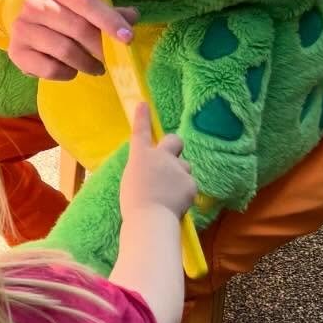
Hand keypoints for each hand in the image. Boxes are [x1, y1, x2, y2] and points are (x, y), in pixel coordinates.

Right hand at [8, 0, 138, 81]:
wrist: (28, 28)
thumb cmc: (63, 16)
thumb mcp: (84, 9)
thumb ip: (108, 12)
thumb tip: (132, 17)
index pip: (85, 1)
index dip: (108, 19)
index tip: (128, 37)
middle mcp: (34, 3)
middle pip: (78, 28)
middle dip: (101, 48)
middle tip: (112, 59)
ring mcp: (22, 27)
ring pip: (65, 51)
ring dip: (87, 64)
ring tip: (95, 68)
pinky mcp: (16, 51)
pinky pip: (50, 69)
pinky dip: (67, 73)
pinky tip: (71, 70)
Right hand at [119, 103, 195, 223]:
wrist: (150, 218)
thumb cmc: (134, 203)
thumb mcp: (132, 181)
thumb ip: (144, 170)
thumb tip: (154, 172)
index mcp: (141, 156)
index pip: (141, 132)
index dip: (143, 117)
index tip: (143, 104)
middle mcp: (161, 157)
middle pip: (174, 140)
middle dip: (175, 145)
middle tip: (172, 158)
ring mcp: (178, 169)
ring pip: (184, 167)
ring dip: (180, 176)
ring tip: (170, 194)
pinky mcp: (191, 183)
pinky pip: (189, 185)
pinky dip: (184, 194)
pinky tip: (177, 205)